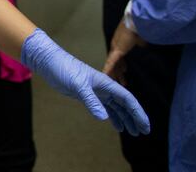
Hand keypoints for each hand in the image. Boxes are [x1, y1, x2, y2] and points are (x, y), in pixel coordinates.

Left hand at [21, 28, 150, 135]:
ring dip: (125, 119)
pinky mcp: (88, 95)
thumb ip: (91, 101)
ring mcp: (97, 92)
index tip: (145, 126)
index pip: (128, 99)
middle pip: (125, 104)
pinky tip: (117, 125)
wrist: (50, 62)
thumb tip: (104, 118)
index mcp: (106, 83)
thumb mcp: (77, 85)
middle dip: (135, 118)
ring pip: (116, 107)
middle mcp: (105, 88)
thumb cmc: (64, 68)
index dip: (138, 113)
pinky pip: (105, 107)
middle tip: (143, 132)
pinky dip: (113, 116)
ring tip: (132, 132)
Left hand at [103, 23, 146, 84]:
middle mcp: (116, 45)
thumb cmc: (140, 27)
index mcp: (122, 43)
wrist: (137, 21)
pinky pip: (111, 61)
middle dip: (117, 72)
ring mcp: (115, 47)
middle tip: (119, 80)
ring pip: (112, 64)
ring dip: (113, 73)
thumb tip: (144, 47)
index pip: (120, 56)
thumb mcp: (141, 39)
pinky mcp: (117, 49)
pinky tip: (105, 75)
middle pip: (115, 61)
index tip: (124, 71)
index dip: (121, 65)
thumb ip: (141, 44)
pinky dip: (108, 69)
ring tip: (114, 81)